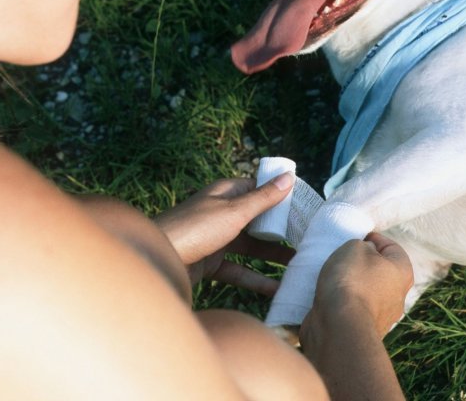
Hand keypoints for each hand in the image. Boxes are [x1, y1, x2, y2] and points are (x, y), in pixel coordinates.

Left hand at [155, 175, 294, 295]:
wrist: (158, 260)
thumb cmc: (193, 230)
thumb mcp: (234, 212)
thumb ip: (263, 198)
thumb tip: (289, 177)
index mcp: (225, 193)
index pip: (258, 189)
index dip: (281, 196)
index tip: (304, 206)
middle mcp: (221, 213)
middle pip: (257, 221)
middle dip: (280, 230)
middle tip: (307, 239)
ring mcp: (216, 239)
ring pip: (251, 247)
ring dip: (272, 256)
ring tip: (298, 265)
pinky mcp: (211, 263)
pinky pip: (239, 270)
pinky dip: (256, 279)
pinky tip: (276, 289)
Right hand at [302, 232, 412, 338]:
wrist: (339, 326)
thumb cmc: (351, 281)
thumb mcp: (355, 247)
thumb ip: (362, 245)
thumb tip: (364, 253)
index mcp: (402, 272)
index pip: (391, 247)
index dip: (373, 238)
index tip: (354, 237)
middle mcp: (397, 296)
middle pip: (378, 270)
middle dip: (360, 263)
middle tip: (341, 256)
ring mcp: (381, 317)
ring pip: (364, 291)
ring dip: (349, 284)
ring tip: (330, 276)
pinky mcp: (362, 330)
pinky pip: (352, 310)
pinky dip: (341, 303)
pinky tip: (326, 296)